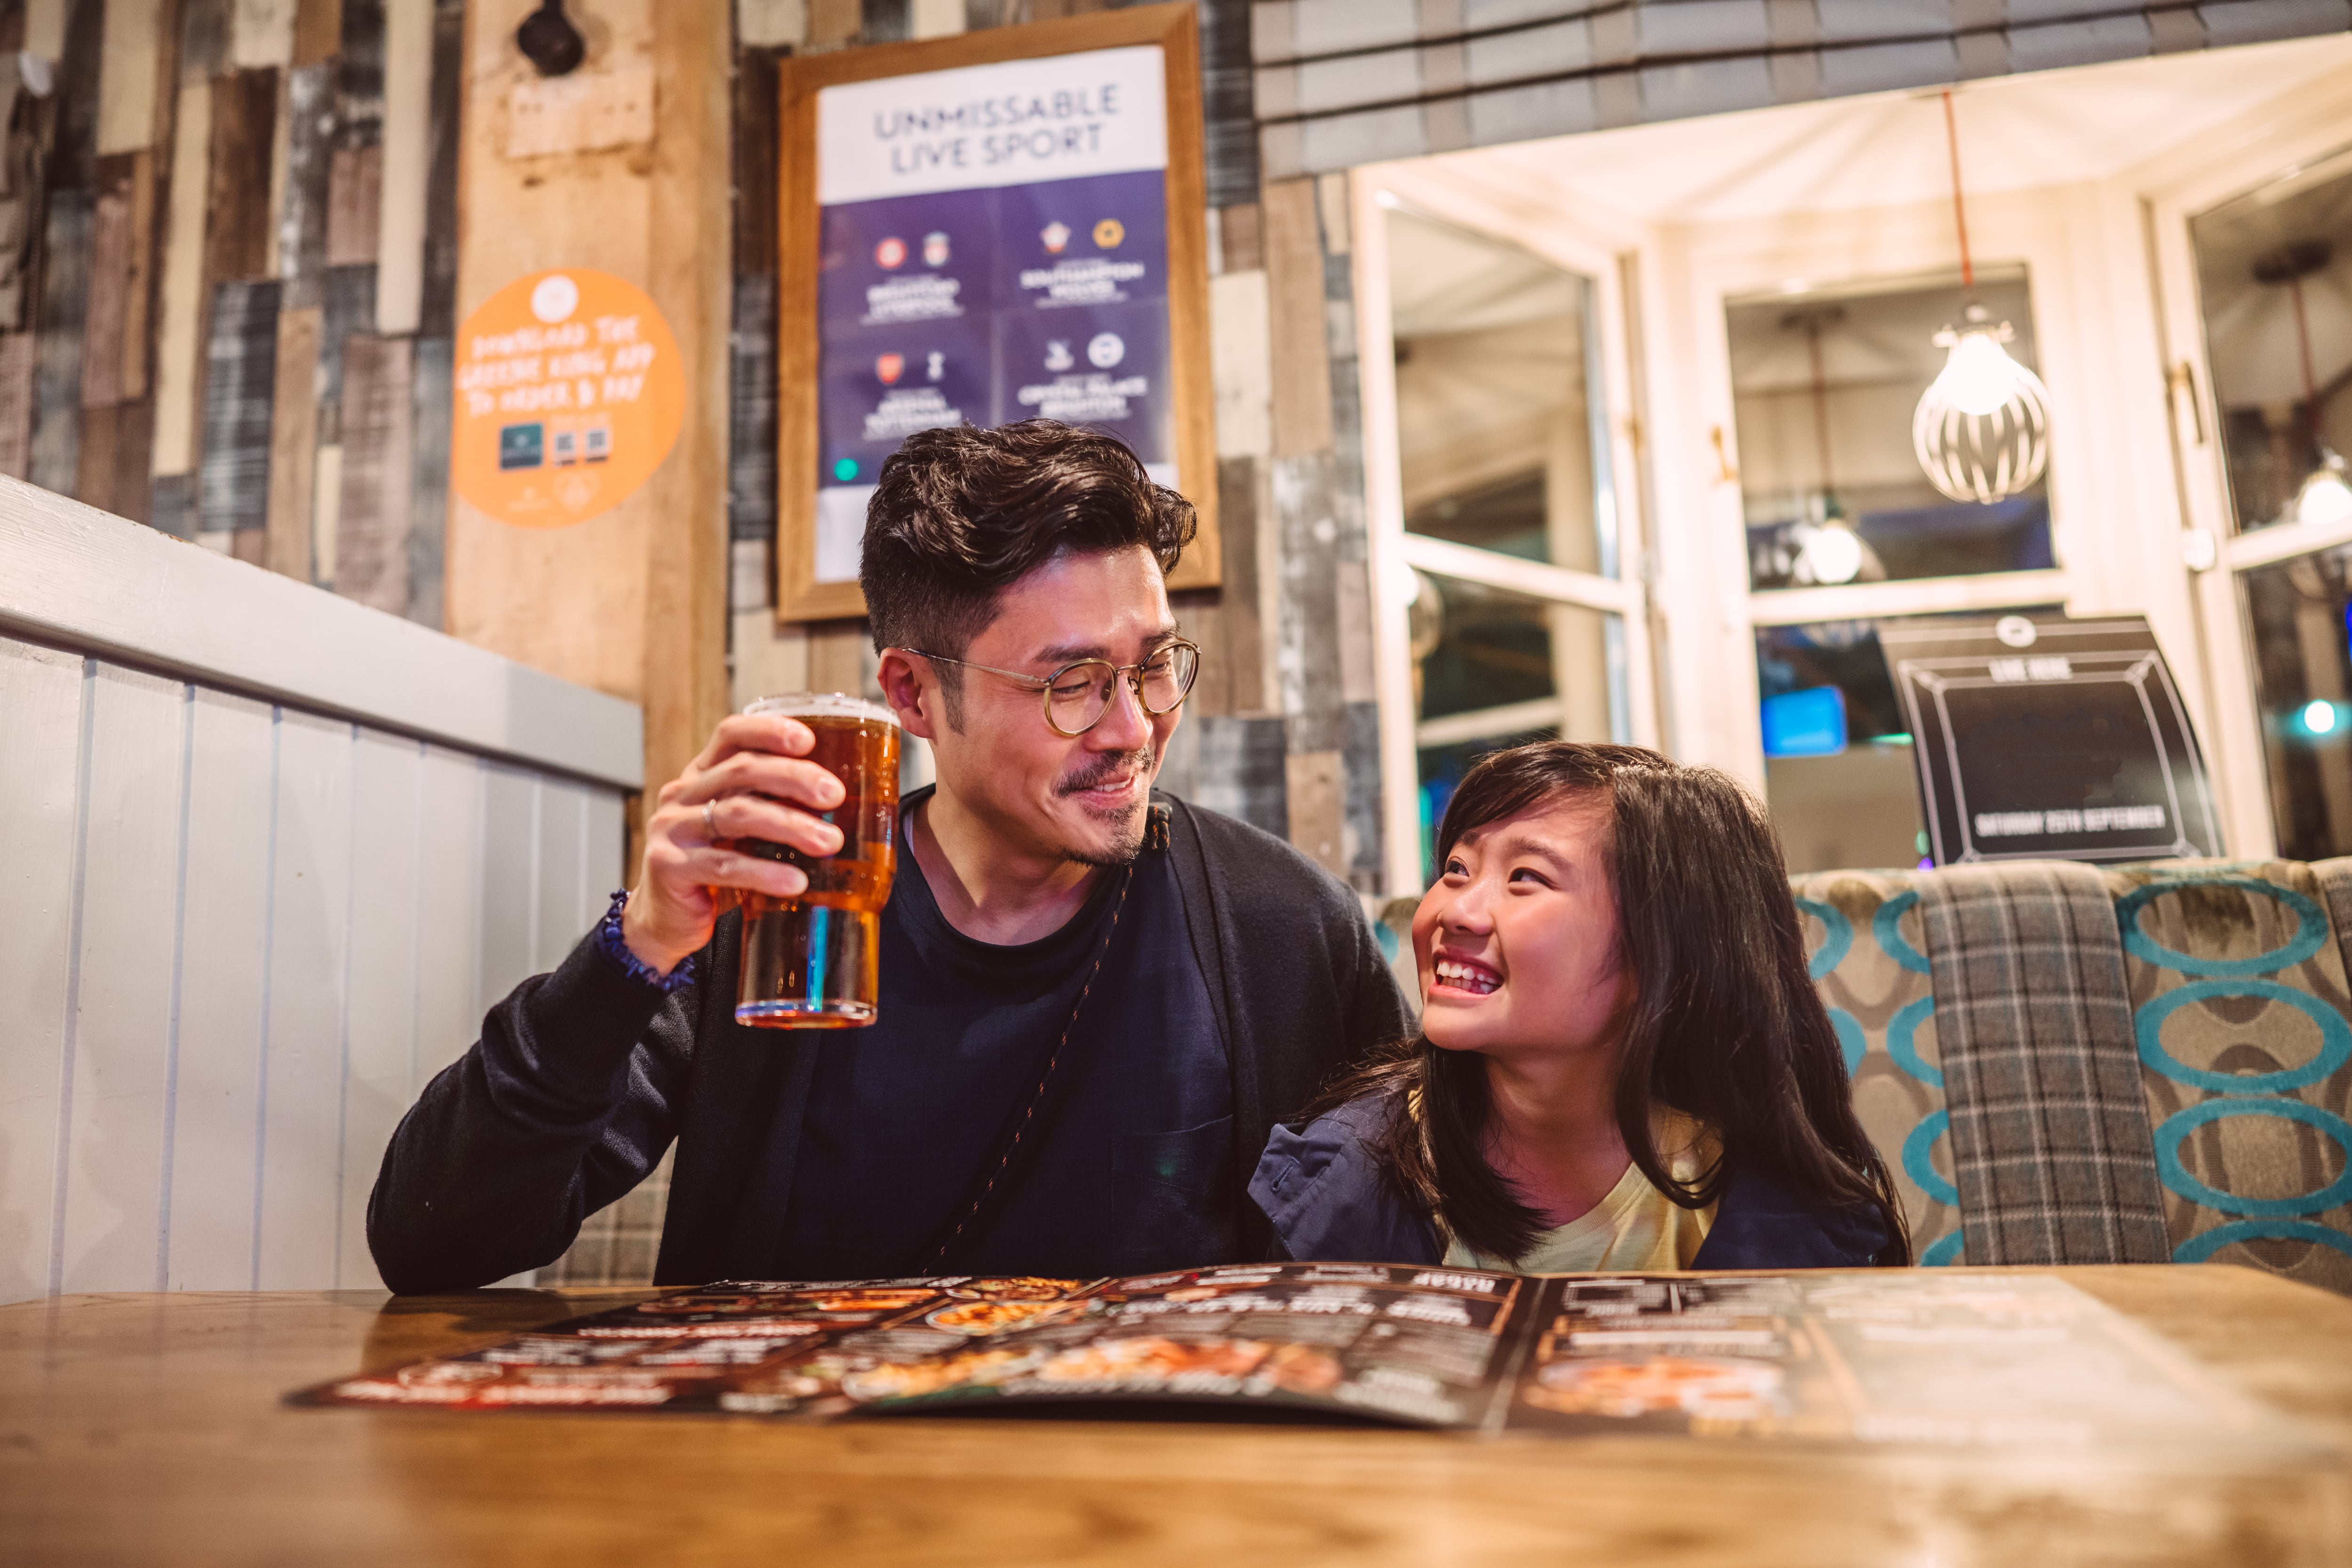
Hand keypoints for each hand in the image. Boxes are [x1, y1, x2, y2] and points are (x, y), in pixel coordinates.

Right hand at [621, 713, 846, 974]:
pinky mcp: (669, 867)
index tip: (808, 739)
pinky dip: (765, 873)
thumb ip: (772, 808)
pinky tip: (796, 882)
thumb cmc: (716, 869)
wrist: (668, 920)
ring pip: (737, 814)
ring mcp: (672, 829)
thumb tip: (842, 804)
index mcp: (702, 775)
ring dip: (790, 825)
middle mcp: (682, 794)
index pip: (731, 735)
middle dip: (794, 778)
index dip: (768, 730)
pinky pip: (724, 865)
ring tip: (829, 842)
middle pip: (741, 771)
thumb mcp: (742, 830)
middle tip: (834, 795)